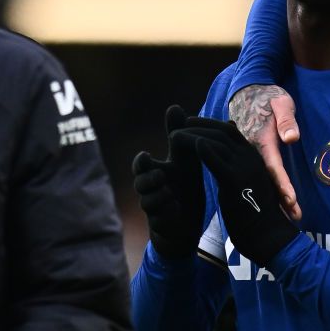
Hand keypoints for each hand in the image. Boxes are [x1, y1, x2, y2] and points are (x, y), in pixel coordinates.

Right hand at [132, 105, 205, 258]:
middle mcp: (152, 189)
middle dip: (145, 178)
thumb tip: (174, 106)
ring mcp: (154, 207)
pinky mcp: (161, 224)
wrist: (190, 222)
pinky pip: (157, 219)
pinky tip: (175, 207)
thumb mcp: (186, 159)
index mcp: (158, 172)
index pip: (143, 164)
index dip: (142, 160)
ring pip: (146, 201)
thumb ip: (180, 135)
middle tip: (160, 174)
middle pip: (139, 182)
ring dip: (157, 195)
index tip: (147, 154)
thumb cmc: (186, 185)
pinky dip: (166, 212)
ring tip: (169, 191)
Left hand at [179, 117, 297, 267]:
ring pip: (215, 141)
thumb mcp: (247, 187)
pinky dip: (201, 148)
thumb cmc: (255, 215)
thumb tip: (223, 165)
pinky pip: (215, 158)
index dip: (208, 125)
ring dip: (193, 135)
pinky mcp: (235, 180)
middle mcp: (251, 158)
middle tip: (177, 126)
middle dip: (198, 126)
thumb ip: (236, 172)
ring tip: (175, 136)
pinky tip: (187, 145)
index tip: (190, 124)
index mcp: (254, 159)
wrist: (268, 236)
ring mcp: (245, 167)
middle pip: (222, 131)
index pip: (230, 131)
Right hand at [228, 84, 301, 219]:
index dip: (282, 185)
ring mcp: (249, 154)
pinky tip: (275, 202)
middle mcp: (252, 151)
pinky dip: (267, 187)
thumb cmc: (268, 97)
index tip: (291, 201)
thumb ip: (286, 120)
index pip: (273, 167)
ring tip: (288, 216)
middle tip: (295, 217)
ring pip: (261, 179)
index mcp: (261, 140)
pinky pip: (258, 173)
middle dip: (280, 200)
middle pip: (266, 180)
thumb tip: (292, 138)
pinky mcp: (249, 155)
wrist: (247, 91)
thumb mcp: (282, 102)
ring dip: (274, 198)